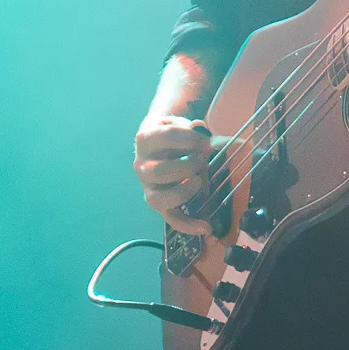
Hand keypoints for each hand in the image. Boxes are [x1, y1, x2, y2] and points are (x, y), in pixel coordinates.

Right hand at [133, 113, 216, 233]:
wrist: (158, 141)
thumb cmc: (173, 133)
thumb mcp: (180, 122)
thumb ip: (191, 127)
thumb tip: (200, 130)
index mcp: (146, 141)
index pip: (164, 138)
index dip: (189, 139)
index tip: (206, 141)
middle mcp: (142, 166)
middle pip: (158, 172)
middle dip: (186, 167)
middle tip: (202, 160)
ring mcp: (149, 187)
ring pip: (160, 198)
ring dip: (184, 192)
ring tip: (200, 181)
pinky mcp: (160, 203)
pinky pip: (170, 219)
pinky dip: (188, 225)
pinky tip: (205, 227)